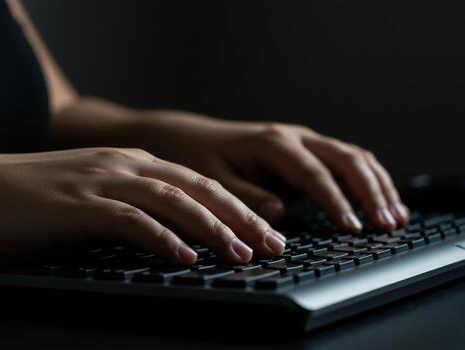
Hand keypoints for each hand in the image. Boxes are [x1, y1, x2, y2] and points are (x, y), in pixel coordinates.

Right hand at [0, 148, 286, 264]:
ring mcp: (103, 182)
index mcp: (131, 161)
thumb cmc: (35, 196)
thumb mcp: (92, 189)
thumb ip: (130, 203)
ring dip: (212, 229)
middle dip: (240, 217)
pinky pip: (131, 221)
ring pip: (172, 202)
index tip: (266, 230)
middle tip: (273, 244)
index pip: (196, 182)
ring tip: (243, 254)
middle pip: (196, 189)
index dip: (236, 206)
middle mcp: (124, 165)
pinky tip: (185, 257)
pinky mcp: (81, 205)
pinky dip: (162, 239)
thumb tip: (169, 234)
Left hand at [142, 113, 407, 232]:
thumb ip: (245, 198)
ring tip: (395, 218)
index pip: (313, 173)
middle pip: (346, 158)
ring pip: (354, 157)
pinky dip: (369, 181)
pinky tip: (382, 203)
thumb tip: (279, 214)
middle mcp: (294, 137)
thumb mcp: (213, 181)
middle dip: (369, 192)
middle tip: (384, 225)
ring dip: (377, 186)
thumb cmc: (200, 158)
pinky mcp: (308, 152)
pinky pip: (348, 162)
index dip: (336, 201)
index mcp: (272, 143)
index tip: (352, 227)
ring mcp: (305, 141)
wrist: (193, 139)